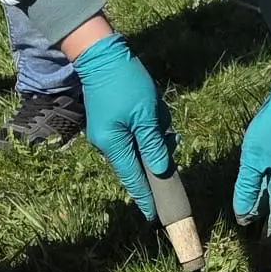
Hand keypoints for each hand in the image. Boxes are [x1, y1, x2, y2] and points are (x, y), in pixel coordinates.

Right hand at [73, 34, 173, 219]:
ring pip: (136, 145)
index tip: (153, 215)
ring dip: (152, 135)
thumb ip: (153, 144)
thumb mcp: (147, 115)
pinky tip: (153, 112)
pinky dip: (145, 127)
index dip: (144, 196)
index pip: (133, 179)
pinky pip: (132, 132)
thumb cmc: (126, 84)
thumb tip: (159, 169)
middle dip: (154, 156)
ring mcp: (105, 132)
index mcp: (114, 145)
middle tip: (169, 141)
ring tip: (158, 114)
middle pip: (136, 163)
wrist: (101, 56)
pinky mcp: (108, 121)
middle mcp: (106, 143)